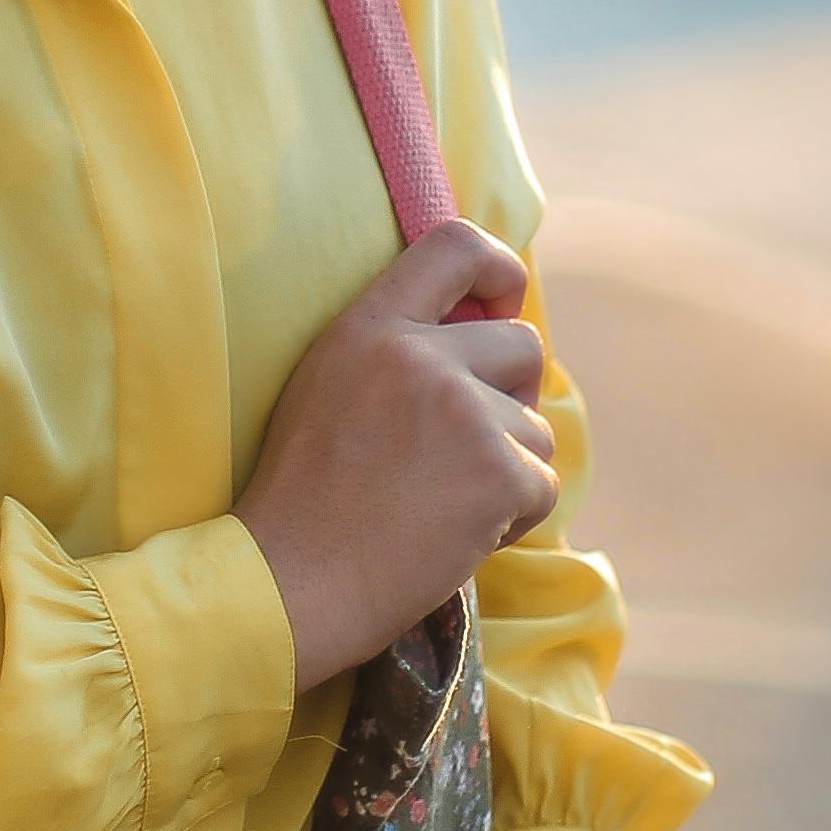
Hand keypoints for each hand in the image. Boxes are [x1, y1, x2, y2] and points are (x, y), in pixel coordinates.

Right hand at [234, 218, 558, 688]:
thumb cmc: (303, 500)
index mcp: (369, 326)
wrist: (288, 585)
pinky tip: (454, 536)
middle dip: (512, 396)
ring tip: (437, 505)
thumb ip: (395, 349)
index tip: (503, 301)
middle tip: (464, 450)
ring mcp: (463, 412)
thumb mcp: (327, 385)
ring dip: (506, 469)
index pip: (455, 245)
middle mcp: (420, 356)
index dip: (499, 269)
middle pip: (523, 345)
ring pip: (535, 427)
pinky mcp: (497, 473)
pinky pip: (543, 484)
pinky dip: (513, 518)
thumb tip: (486, 329)